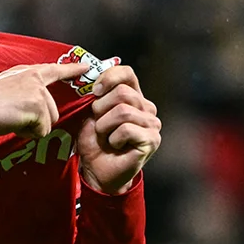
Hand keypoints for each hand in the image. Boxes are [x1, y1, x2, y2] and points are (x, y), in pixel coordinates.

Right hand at [0, 63, 89, 138]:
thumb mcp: (3, 89)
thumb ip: (22, 93)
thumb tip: (32, 110)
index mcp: (25, 72)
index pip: (54, 69)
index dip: (72, 69)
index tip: (87, 66)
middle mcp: (34, 78)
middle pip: (51, 110)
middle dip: (37, 121)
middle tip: (13, 118)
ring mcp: (38, 92)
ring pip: (48, 121)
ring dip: (31, 127)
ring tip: (11, 120)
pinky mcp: (39, 106)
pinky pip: (42, 131)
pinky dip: (28, 134)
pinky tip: (13, 124)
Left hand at [77, 65, 160, 194]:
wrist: (97, 171)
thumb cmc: (95, 141)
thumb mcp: (91, 113)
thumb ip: (96, 94)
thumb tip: (92, 74)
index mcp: (134, 96)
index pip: (126, 73)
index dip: (108, 78)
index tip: (95, 91)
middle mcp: (147, 107)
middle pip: (123, 93)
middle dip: (101, 109)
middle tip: (99, 125)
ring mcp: (152, 124)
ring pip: (123, 111)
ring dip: (105, 126)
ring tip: (105, 137)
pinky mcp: (152, 140)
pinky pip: (126, 129)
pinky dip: (113, 138)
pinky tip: (115, 146)